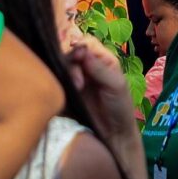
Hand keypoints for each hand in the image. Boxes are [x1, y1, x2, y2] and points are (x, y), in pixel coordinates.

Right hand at [64, 40, 148, 178]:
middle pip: (70, 53)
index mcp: (101, 59)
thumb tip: (80, 48)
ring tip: (76, 88)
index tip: (79, 56)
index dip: (80, 46)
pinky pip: (56, 82)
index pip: (86, 43)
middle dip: (72, 62)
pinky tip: (63, 90)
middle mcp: (86, 66)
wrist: (114, 135)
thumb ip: (99, 67)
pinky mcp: (65, 92)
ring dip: (67, 73)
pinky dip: (57, 82)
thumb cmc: (120, 107)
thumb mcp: (116, 85)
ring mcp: (74, 79)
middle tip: (79, 81)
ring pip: (62, 66)